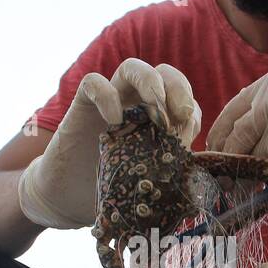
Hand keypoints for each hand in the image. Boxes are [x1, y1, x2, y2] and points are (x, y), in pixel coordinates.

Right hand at [17, 59, 201, 228]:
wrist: (69, 200)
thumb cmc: (113, 192)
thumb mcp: (149, 181)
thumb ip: (171, 168)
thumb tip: (199, 168)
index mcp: (158, 121)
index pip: (183, 100)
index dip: (190, 111)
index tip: (188, 134)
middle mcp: (136, 105)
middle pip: (164, 73)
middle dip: (178, 87)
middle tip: (180, 113)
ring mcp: (110, 102)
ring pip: (131, 67)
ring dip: (149, 81)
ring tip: (154, 108)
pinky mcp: (81, 106)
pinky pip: (94, 82)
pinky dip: (106, 96)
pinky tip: (113, 121)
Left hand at [206, 60, 267, 192]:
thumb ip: (265, 118)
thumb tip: (220, 147)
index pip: (237, 107)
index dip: (220, 137)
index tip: (213, 159)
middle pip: (245, 129)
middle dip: (232, 159)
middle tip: (223, 182)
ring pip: (262, 149)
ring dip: (252, 174)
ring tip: (246, 187)